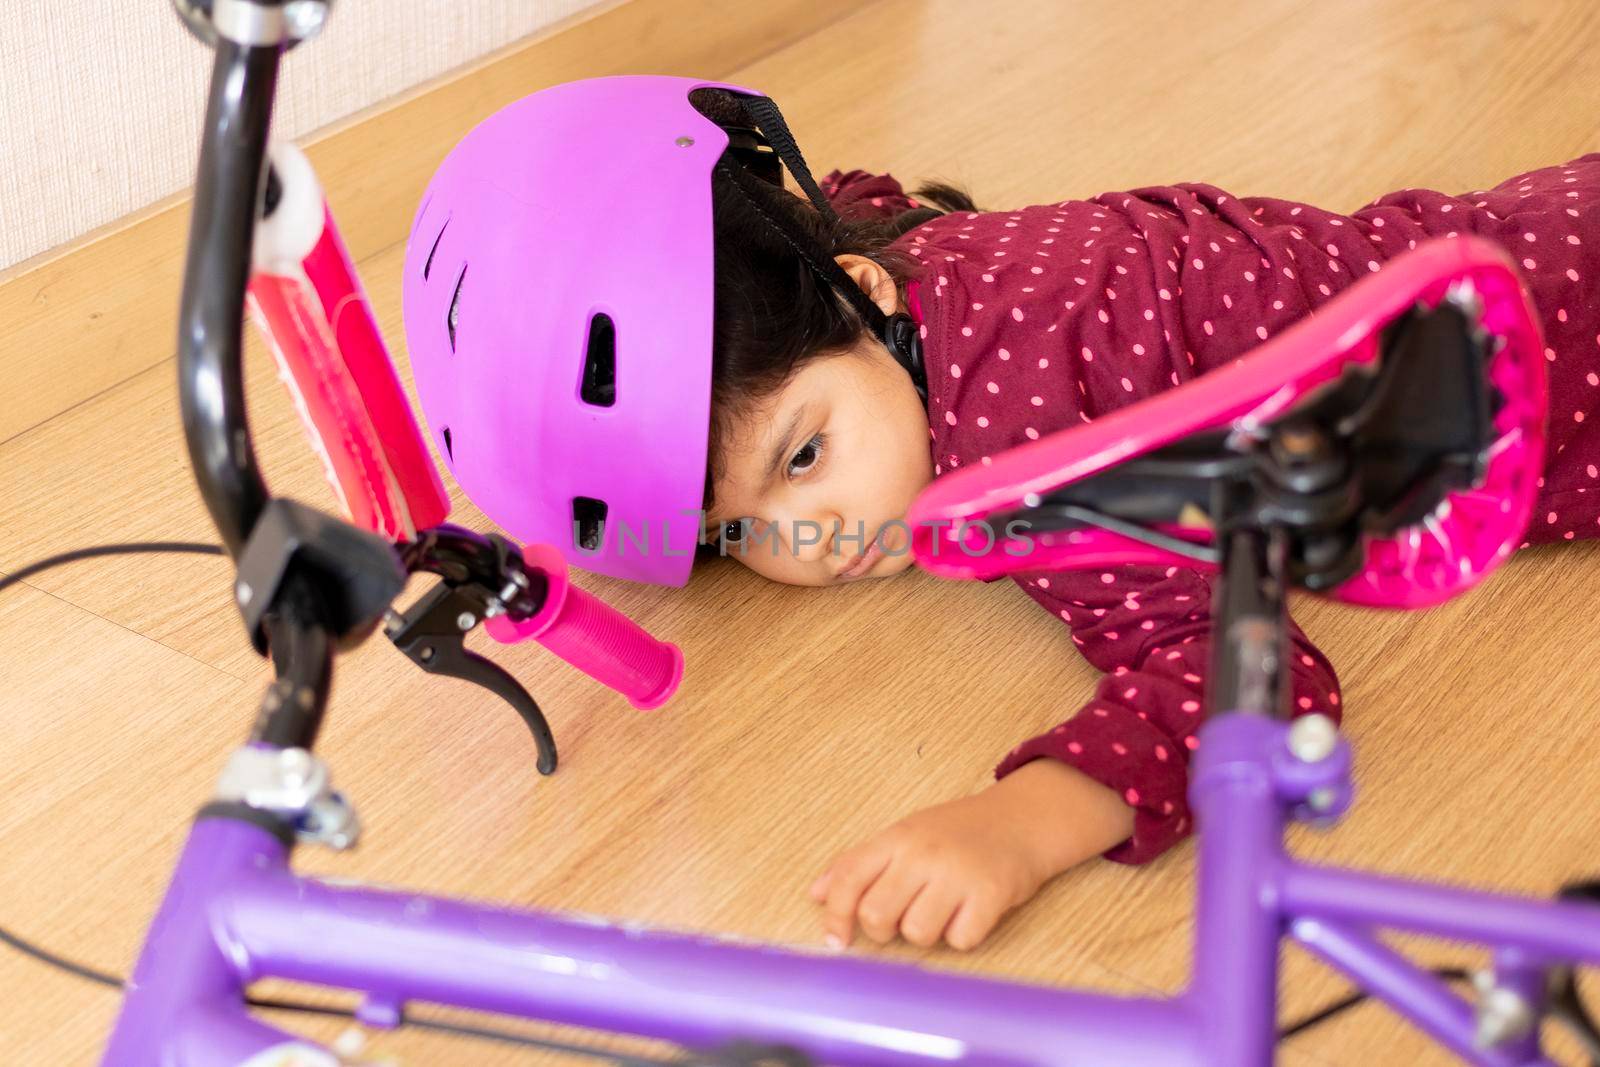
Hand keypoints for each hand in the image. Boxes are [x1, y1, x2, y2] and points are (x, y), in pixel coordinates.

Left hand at [808, 761, 1133, 950]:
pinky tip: (970, 913)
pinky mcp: (991, 894)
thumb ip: (860, 863)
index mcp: (897, 837)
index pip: (849, 879)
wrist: (1023, 819)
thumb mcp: (905, 834)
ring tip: (943, 910)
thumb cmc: (958, 832)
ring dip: (927, 933)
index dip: (836, 917)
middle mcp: (923, 853)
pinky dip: (963, 935)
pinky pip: (960, 940)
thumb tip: (815, 894)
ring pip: (916, 934)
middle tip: (904, 917)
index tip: (836, 942)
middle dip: (884, 930)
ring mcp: (958, 873)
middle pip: (877, 916)